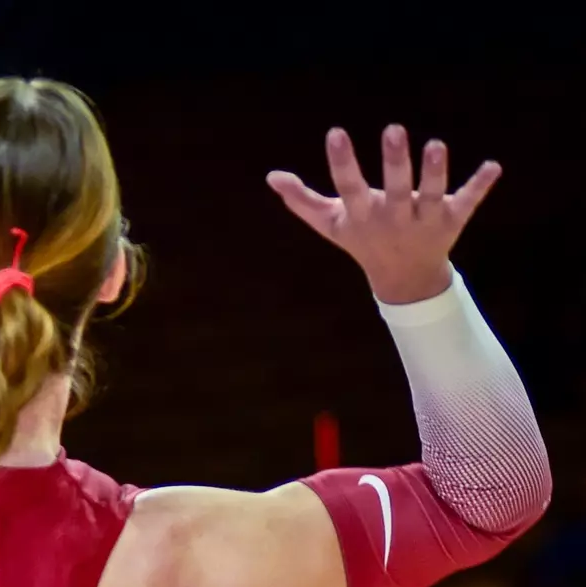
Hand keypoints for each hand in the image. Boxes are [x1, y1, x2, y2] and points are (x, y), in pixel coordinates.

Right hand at [267, 125, 501, 303]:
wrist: (404, 279)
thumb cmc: (363, 241)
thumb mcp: (332, 223)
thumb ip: (302, 200)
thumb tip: (272, 176)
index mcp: (363, 216)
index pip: (348, 187)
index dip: (342, 161)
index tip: (335, 133)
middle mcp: (394, 219)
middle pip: (394, 189)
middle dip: (395, 161)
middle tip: (393, 129)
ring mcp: (424, 220)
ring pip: (432, 194)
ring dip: (435, 172)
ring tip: (435, 144)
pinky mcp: (452, 219)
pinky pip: (468, 201)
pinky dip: (480, 186)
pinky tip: (494, 167)